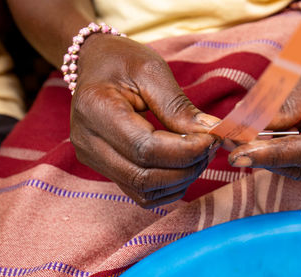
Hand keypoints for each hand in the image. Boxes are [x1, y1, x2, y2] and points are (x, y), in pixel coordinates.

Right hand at [70, 34, 219, 207]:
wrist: (94, 63)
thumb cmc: (121, 60)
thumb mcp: (151, 70)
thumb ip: (179, 106)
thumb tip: (210, 132)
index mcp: (96, 110)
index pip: (144, 148)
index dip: (184, 150)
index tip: (212, 138)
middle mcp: (88, 141)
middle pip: (143, 176)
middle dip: (186, 167)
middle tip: (209, 146)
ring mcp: (92, 158)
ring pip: (143, 191)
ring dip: (179, 179)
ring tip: (197, 153)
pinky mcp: (103, 168)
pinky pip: (139, 193)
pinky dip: (168, 186)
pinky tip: (182, 164)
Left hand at [228, 15, 300, 178]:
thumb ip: (279, 112)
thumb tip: (244, 131)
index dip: (268, 155)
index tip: (237, 155)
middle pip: (298, 166)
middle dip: (261, 155)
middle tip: (228, 143)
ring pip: (294, 167)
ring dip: (264, 155)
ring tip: (236, 138)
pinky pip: (297, 160)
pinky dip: (274, 151)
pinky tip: (254, 139)